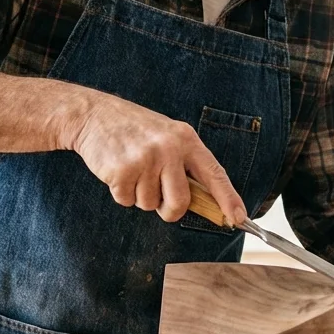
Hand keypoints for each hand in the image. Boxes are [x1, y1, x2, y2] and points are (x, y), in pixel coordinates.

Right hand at [69, 92, 245, 224]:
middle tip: (158, 198)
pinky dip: (121, 193)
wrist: (95, 115)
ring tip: (133, 169)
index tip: (238, 218)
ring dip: (139, 195)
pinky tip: (118, 170)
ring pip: (150, 205)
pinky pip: (127, 201)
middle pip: (180, 203)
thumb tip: (204, 203)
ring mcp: (145, 159)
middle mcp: (169, 149)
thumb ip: (184, 165)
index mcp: (186, 139)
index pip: (214, 174)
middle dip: (169, 210)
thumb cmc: (134, 129)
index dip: (228, 199)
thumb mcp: (167, 137)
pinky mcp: (122, 171)